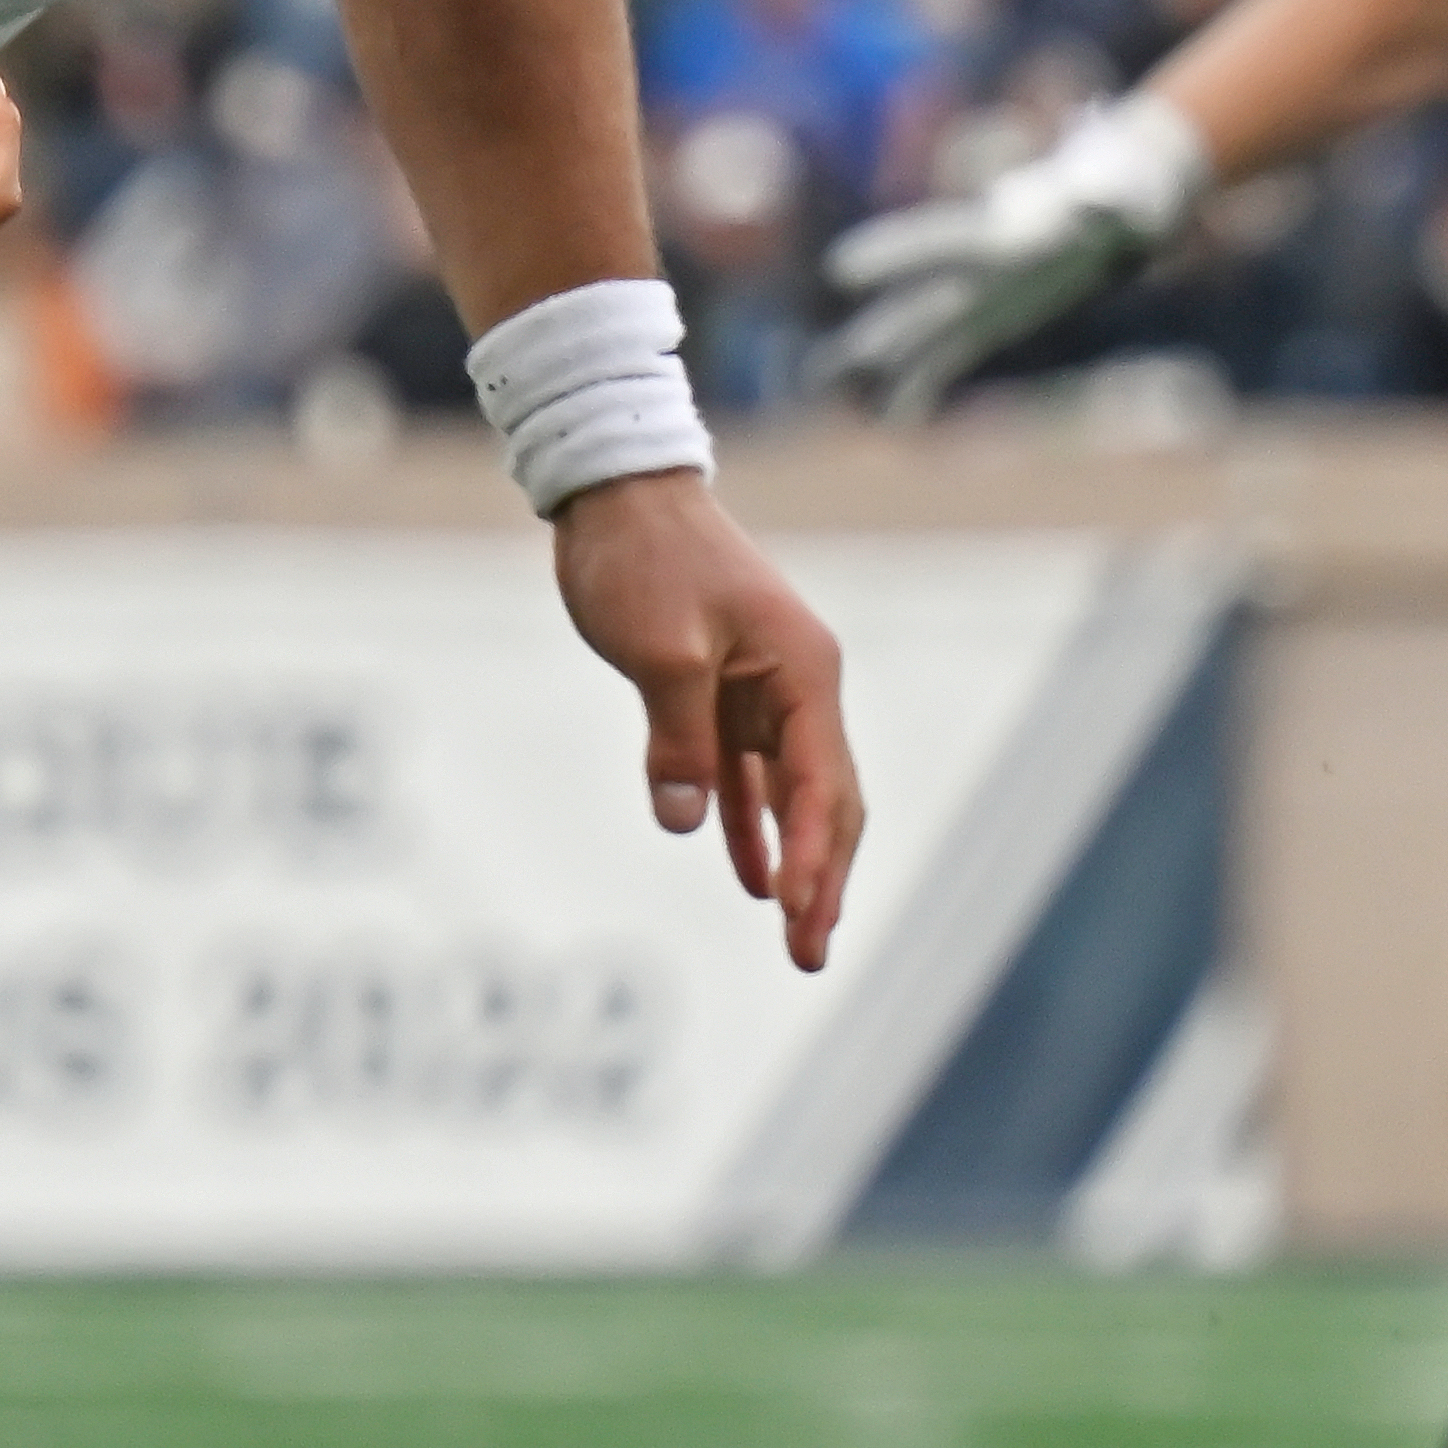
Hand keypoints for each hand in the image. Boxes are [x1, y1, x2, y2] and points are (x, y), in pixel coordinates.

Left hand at [553, 469, 865, 972]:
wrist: (619, 493)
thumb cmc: (643, 557)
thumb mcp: (658, 650)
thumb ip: (677, 738)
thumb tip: (684, 819)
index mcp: (803, 672)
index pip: (821, 783)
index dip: (813, 854)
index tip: (797, 912)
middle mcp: (799, 688)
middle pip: (828, 801)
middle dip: (823, 881)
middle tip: (809, 955)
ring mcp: (765, 694)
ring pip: (795, 797)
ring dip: (796, 866)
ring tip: (797, 936)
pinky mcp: (726, 698)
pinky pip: (750, 778)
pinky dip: (754, 826)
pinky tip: (752, 877)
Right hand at [826, 89, 1207, 417]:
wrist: (1115, 200)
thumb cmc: (1117, 193)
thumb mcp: (1117, 198)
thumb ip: (1105, 203)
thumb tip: (1100, 206)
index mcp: (1000, 233)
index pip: (939, 244)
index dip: (894, 256)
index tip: (840, 270)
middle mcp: (978, 269)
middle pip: (917, 303)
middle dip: (876, 334)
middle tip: (825, 368)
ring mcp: (978, 295)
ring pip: (920, 334)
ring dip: (883, 366)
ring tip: (834, 393)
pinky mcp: (990, 320)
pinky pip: (947, 356)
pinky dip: (921, 384)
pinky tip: (894, 418)